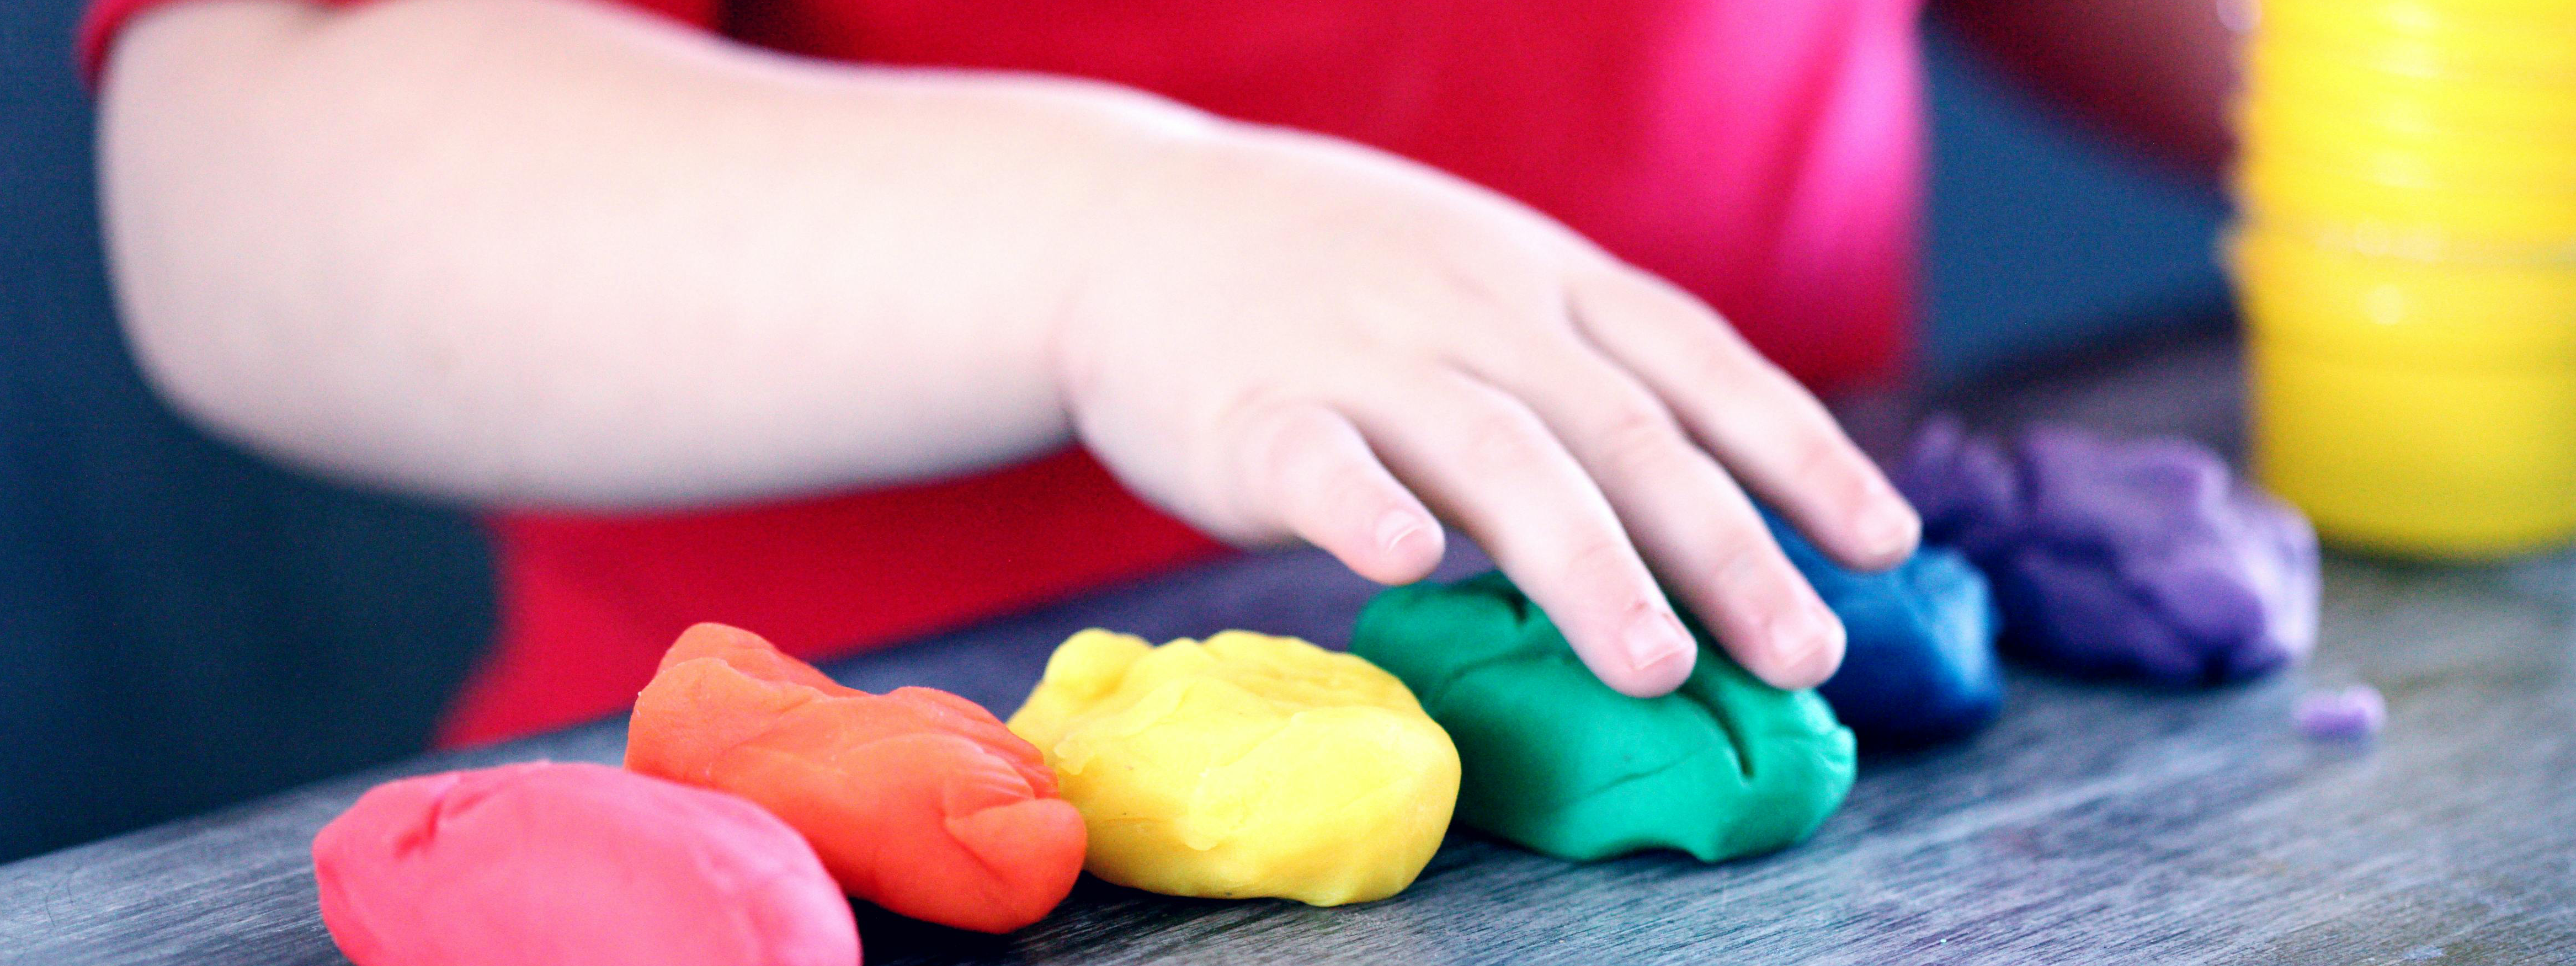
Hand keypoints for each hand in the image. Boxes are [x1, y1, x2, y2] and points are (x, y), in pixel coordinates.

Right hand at [1049, 123, 1920, 696]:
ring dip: (1585, 562)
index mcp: (1541, 281)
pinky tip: (1411, 564)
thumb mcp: (1477, 279)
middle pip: (1624, 429)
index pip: (1699, 362)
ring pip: (1496, 454)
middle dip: (1727, 545)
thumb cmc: (1324, 275)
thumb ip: (1576, 374)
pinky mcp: (1247, 409)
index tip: (1885, 541)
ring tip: (1657, 666)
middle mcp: (1473, 309)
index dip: (1801, 451)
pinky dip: (1365, 508)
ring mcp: (1361, 354)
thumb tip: (1705, 507)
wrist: (1125, 223)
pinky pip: (1314, 460)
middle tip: (1805, 653)